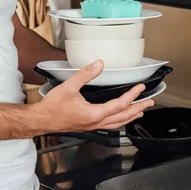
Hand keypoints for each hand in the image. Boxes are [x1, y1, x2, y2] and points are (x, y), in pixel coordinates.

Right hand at [33, 60, 153, 133]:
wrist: (40, 121)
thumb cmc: (52, 108)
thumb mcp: (69, 87)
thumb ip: (85, 74)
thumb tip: (99, 64)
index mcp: (94, 114)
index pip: (120, 105)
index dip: (132, 96)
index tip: (140, 88)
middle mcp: (96, 122)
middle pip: (123, 117)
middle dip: (138, 109)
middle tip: (149, 103)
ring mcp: (93, 126)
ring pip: (117, 123)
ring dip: (130, 116)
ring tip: (140, 112)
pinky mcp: (88, 126)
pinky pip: (110, 124)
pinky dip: (120, 120)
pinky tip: (120, 117)